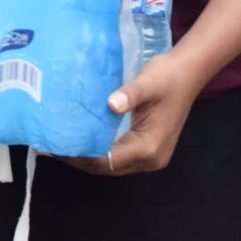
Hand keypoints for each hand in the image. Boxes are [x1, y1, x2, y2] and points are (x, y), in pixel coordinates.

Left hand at [60, 51, 204, 176]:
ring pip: (114, 164)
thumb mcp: (147, 83)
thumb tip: (111, 104)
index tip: (55, 148)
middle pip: (108, 168)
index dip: (80, 157)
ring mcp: (152, 156)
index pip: (107, 161)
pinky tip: (85, 139)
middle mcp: (150, 159)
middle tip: (52, 147)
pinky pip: (121, 156)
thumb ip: (129, 95)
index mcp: (148, 147)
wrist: (188, 72)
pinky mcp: (150, 148)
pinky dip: (102, 151)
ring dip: (90, 157)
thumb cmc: (167, 77)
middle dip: (80, 160)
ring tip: (63, 144)